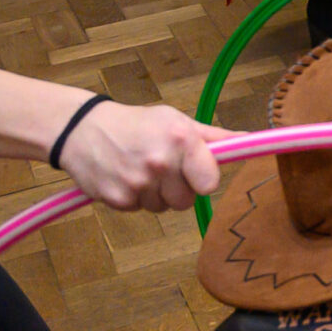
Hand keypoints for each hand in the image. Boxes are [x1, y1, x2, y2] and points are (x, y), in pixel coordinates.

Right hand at [55, 100, 232, 211]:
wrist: (82, 129)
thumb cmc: (138, 123)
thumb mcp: (176, 121)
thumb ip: (213, 137)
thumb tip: (249, 139)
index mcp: (181, 139)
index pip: (210, 182)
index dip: (204, 179)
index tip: (196, 172)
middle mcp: (160, 163)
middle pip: (186, 201)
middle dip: (178, 188)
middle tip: (162, 167)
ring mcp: (137, 183)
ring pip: (163, 208)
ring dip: (156, 194)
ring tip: (141, 169)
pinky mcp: (117, 199)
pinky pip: (139, 209)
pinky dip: (134, 198)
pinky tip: (125, 176)